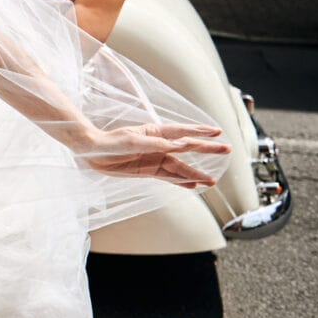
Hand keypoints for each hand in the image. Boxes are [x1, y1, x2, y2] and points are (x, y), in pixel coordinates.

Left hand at [80, 123, 231, 188]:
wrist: (92, 153)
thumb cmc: (110, 141)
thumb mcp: (134, 141)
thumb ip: (157, 143)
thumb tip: (179, 144)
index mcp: (155, 132)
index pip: (183, 132)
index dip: (200, 131)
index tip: (217, 131)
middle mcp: (158, 146)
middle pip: (186, 149)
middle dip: (206, 151)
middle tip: (226, 151)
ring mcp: (154, 159)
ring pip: (179, 167)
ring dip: (195, 174)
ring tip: (212, 181)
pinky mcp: (147, 171)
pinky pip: (168, 177)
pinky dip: (180, 182)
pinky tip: (193, 186)